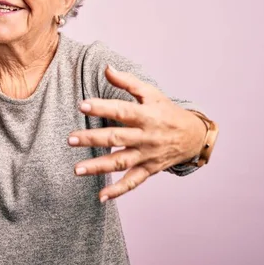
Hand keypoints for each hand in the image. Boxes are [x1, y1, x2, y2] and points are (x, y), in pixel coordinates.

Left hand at [68, 66, 206, 200]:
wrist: (193, 136)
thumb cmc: (167, 111)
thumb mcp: (151, 93)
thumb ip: (127, 82)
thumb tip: (107, 67)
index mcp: (146, 115)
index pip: (122, 110)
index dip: (102, 108)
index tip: (83, 106)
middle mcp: (146, 136)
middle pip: (116, 138)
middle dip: (92, 139)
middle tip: (70, 139)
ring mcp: (147, 155)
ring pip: (121, 162)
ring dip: (98, 167)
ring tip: (77, 170)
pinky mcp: (149, 169)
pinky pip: (133, 182)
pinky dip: (118, 191)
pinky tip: (101, 197)